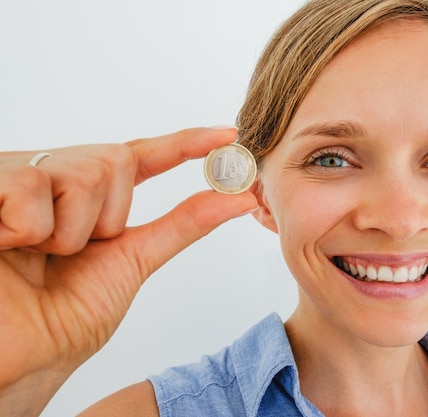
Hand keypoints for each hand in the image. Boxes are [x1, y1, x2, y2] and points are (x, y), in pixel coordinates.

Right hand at [0, 127, 257, 415]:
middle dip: (108, 216)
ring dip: (70, 231)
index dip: (184, 143)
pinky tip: (5, 243)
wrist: (16, 359)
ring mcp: (17, 178)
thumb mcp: (133, 261)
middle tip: (72, 253)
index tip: (227, 135)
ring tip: (35, 255)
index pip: (140, 155)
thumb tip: (239, 198)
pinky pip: (30, 186)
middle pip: (114, 159)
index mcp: (86, 195)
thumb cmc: (64, 316)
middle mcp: (53, 177)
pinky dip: (29, 228)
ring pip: (82, 174)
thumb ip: (184, 223)